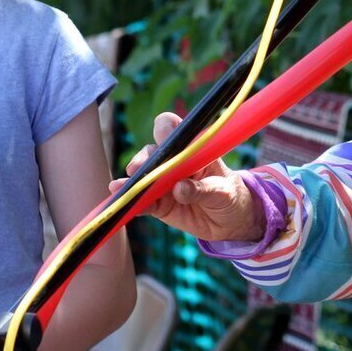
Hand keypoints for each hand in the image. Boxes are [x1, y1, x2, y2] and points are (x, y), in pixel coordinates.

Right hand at [108, 112, 264, 242]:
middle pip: (153, 151)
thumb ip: (202, 189)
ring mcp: (164, 182)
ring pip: (143, 176)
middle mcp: (174, 162)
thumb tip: (179, 188)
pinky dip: (133, 203)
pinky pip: (143, 202)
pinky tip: (123, 203)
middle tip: (139, 168)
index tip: (163, 137)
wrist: (230, 222)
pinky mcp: (159, 204)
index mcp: (193, 149)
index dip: (166, 128)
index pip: (175, 129)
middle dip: (145, 158)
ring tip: (121, 187)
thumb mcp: (223, 192)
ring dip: (132, 181)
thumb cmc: (230, 196)